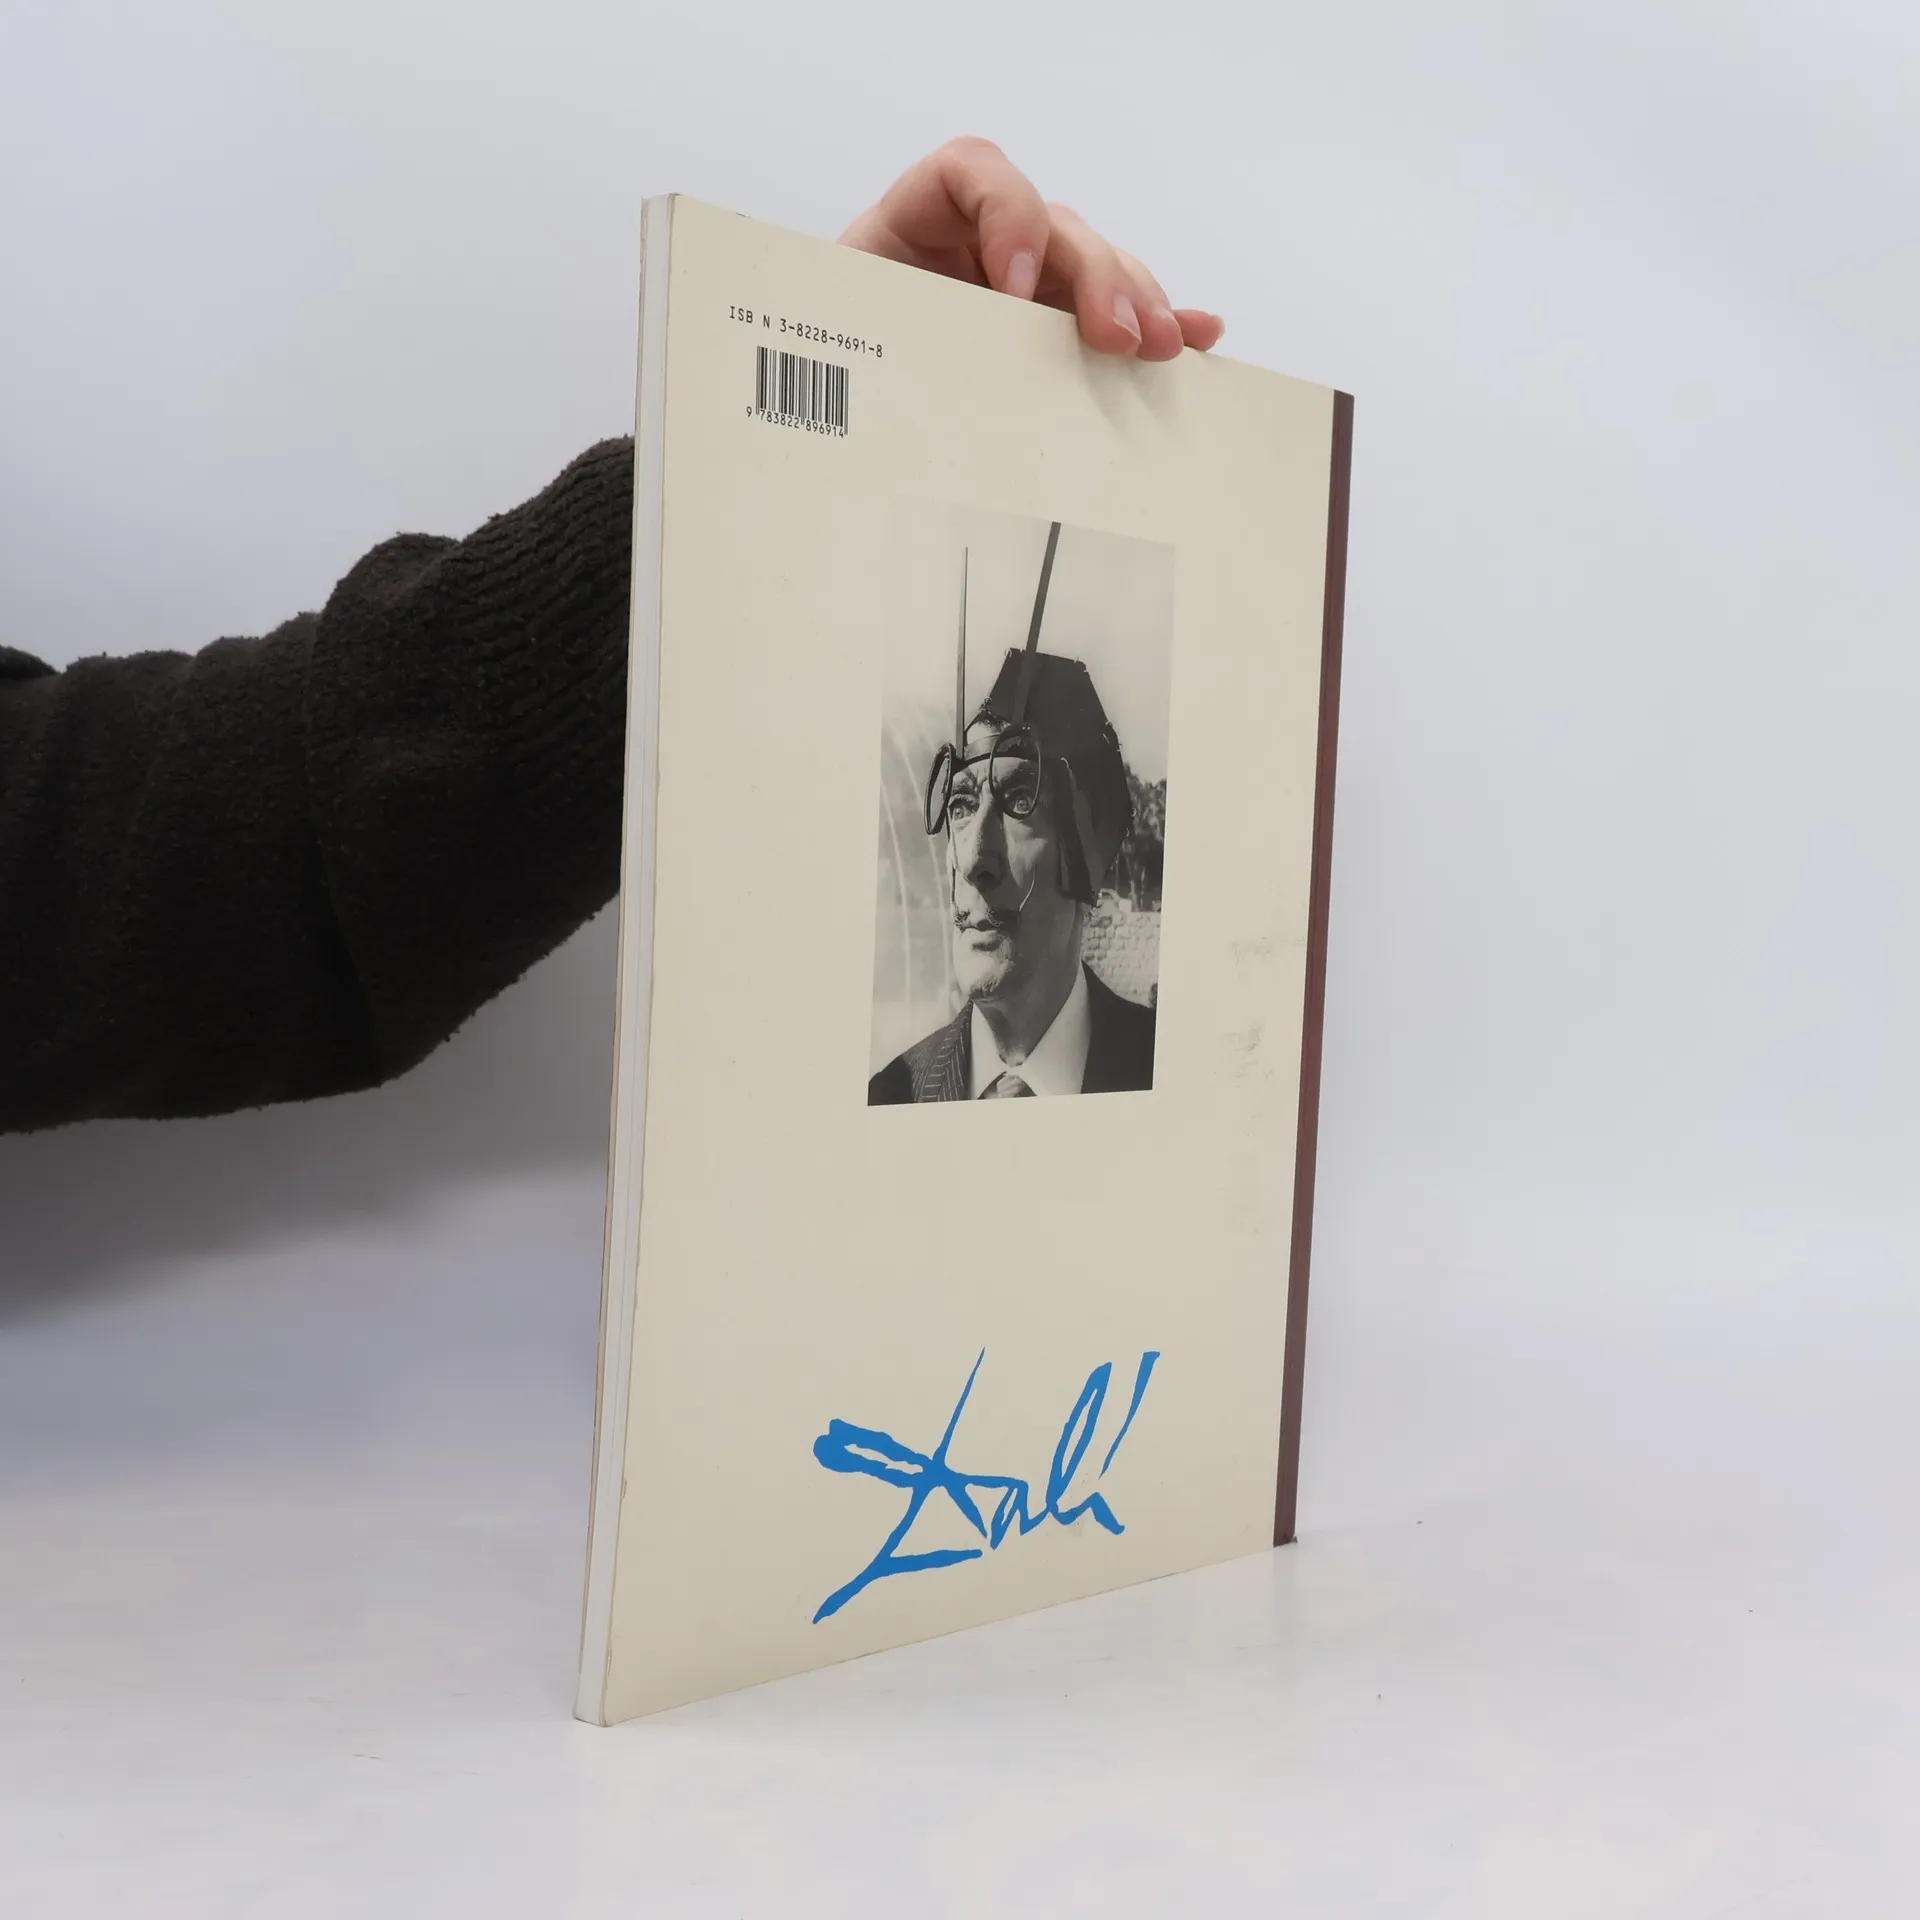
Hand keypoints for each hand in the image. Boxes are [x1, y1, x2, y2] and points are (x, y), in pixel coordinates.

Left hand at [839, 138, 1223, 363]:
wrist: (826, 398)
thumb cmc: (827, 362)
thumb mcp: (837, 339)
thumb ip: (868, 335)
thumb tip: (910, 378)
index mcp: (914, 224)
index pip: (972, 174)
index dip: (1006, 217)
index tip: (1011, 289)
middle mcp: (978, 243)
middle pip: (1056, 227)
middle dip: (1094, 278)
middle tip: (1114, 336)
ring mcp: (1024, 281)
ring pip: (1096, 269)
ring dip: (1137, 303)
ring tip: (1161, 345)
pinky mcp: (1052, 323)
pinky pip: (1114, 312)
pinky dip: (1156, 321)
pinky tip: (1197, 336)